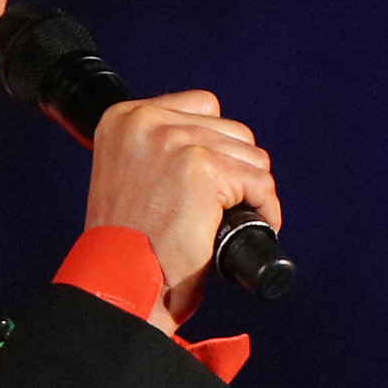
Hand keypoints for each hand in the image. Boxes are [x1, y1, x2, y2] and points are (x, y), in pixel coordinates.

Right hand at [82, 89, 280, 329]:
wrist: (121, 281)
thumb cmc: (126, 244)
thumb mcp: (128, 175)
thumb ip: (159, 149)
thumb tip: (210, 142)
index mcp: (124, 118)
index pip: (202, 107)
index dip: (217, 146)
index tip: (214, 179)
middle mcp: (146, 122)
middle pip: (231, 130)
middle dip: (237, 170)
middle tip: (224, 205)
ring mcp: (176, 142)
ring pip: (251, 155)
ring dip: (250, 189)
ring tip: (230, 217)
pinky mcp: (204, 169)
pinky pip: (260, 182)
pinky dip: (266, 208)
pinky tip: (247, 225)